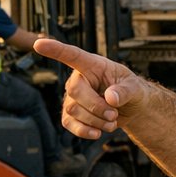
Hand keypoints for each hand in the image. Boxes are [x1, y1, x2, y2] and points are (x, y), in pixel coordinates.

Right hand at [33, 38, 148, 137]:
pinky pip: (69, 123)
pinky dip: (84, 131)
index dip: (56, 50)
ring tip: (112, 121)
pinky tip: (97, 133)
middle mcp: (79, 79)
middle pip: (75, 92)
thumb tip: (111, 98)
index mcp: (93, 65)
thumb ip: (126, 90)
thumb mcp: (136, 87)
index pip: (72, 55)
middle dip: (96, 107)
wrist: (132, 109)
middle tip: (114, 114)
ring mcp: (73, 97)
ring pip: (73, 110)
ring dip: (95, 120)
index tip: (39, 43)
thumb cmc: (132, 91)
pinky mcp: (71, 114)